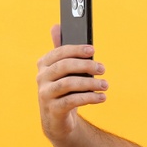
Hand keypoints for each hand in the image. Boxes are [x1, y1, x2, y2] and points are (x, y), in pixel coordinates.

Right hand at [36, 24, 107, 141]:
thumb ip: (61, 51)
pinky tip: (101, 98)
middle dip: (86, 65)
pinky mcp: (52, 110)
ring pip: (68, 84)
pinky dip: (89, 98)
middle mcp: (41, 78)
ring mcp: (45, 94)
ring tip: (105, 85)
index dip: (77, 50)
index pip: (59, 52)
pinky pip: (72, 101)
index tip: (93, 51)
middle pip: (64, 66)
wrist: (57, 120)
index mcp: (43, 64)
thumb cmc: (63, 90)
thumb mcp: (62, 71)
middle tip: (102, 69)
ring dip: (90, 83)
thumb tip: (56, 26)